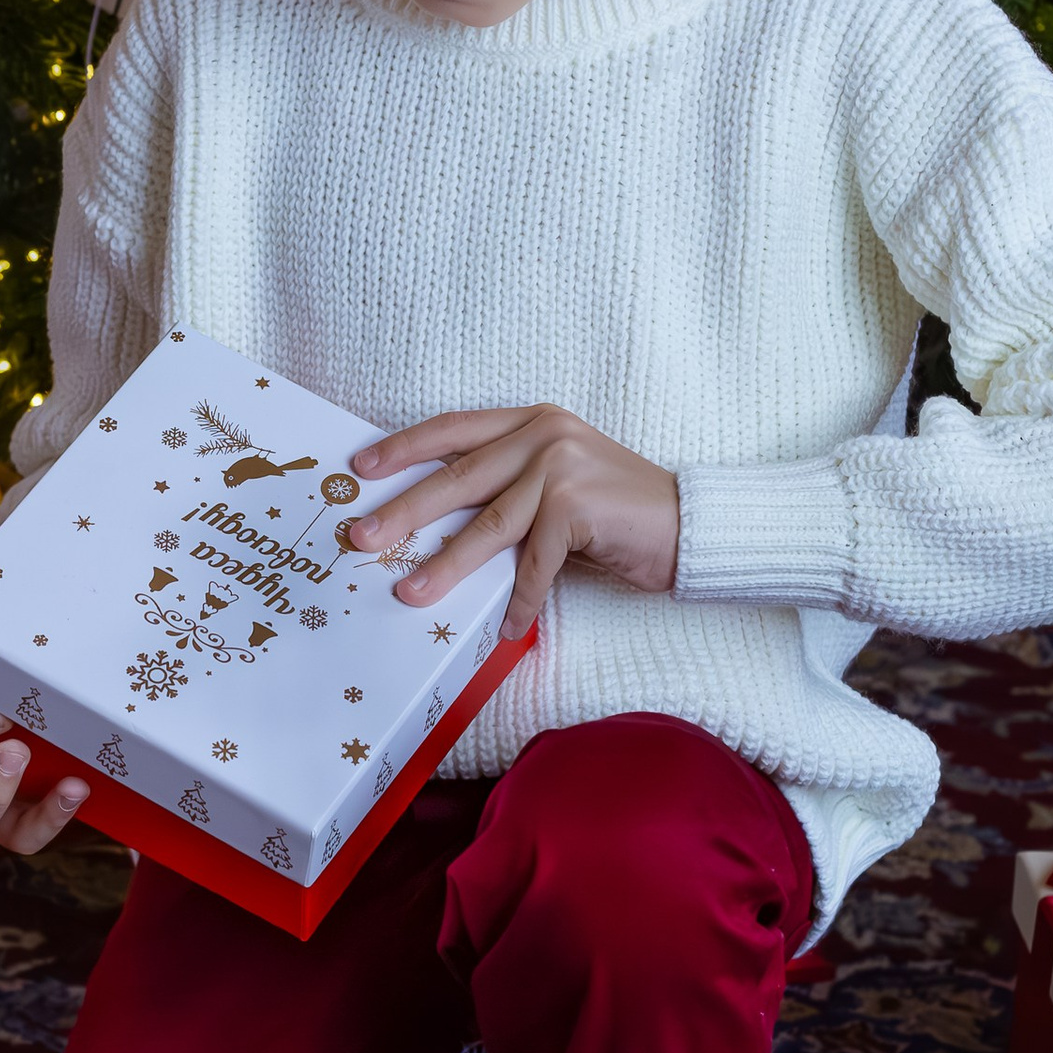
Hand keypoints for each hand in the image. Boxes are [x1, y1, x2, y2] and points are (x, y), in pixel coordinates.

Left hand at [346, 405, 680, 640]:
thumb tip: (435, 532)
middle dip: (405, 511)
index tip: (361, 467)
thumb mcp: (556, 488)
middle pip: (457, 476)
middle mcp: (543, 433)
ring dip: (444, 564)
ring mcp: (561, 467)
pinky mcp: (578, 507)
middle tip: (362, 537)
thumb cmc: (619, 515)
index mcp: (531, 421)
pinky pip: (533, 565)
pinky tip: (504, 630)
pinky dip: (517, 602)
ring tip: (409, 592)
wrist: (691, 525)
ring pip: (487, 524)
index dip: (405, 448)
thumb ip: (506, 492)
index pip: (454, 429)